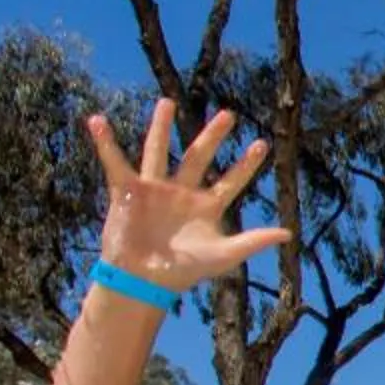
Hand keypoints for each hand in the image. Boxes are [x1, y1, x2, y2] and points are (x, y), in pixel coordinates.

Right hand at [87, 99, 288, 289]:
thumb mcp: (223, 256)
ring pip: (158, 151)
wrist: (142, 281)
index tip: (262, 144)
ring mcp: (154, 190)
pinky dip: (105, 143)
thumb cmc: (183, 272)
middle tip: (228, 114)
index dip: (246, 165)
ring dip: (161, 127)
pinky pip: (115, 162)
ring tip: (167, 102)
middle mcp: (181, 193)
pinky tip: (97, 121)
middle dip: (213, 136)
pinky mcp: (127, 192)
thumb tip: (288, 233)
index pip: (232, 181)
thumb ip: (252, 242)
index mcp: (206, 207)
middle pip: (199, 157)